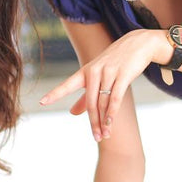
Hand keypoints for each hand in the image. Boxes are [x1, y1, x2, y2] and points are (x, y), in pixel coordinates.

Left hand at [39, 29, 162, 141]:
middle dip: (93, 122)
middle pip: (90, 102)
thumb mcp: (98, 75)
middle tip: (96, 138)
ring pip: (103, 102)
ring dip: (104, 121)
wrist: (139, 44)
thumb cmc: (116, 61)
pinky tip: (110, 123)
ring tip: (105, 135)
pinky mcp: (123, 74)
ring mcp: (109, 72)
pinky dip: (112, 112)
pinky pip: (116, 97)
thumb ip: (85, 96)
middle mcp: (94, 71)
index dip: (55, 93)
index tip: (42, 102)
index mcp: (86, 71)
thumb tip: (72, 113)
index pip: (68, 84)